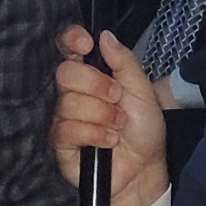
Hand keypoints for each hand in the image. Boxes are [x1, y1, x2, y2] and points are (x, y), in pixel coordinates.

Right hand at [51, 25, 174, 205]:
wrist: (145, 169)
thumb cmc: (144, 130)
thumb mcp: (143, 91)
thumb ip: (124, 62)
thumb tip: (104, 35)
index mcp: (92, 75)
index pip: (68, 47)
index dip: (71, 40)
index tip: (86, 45)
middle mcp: (73, 93)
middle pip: (66, 73)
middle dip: (97, 86)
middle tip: (118, 100)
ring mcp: (64, 117)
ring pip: (69, 103)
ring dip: (102, 115)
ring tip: (117, 127)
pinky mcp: (60, 143)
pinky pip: (67, 129)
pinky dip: (94, 134)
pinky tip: (108, 142)